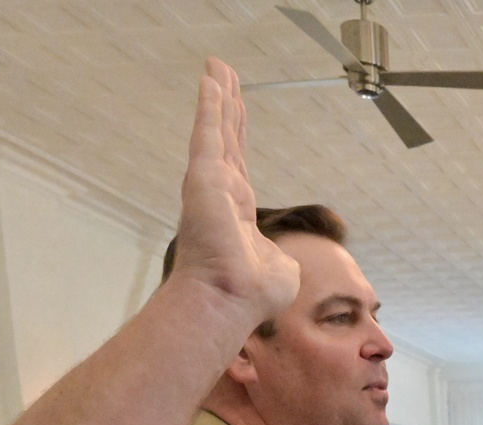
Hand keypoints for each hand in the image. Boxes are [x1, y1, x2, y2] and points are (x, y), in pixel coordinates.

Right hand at [168, 60, 300, 329]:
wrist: (231, 299)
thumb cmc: (251, 293)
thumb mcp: (279, 267)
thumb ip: (277, 254)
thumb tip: (277, 259)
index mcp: (239, 209)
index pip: (239, 161)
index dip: (238, 132)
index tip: (237, 105)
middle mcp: (222, 192)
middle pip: (227, 138)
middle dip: (227, 104)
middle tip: (223, 73)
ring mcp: (211, 183)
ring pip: (217, 129)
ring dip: (218, 96)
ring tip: (216, 66)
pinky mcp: (204, 178)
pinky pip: (208, 133)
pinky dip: (209, 105)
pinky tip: (210, 79)